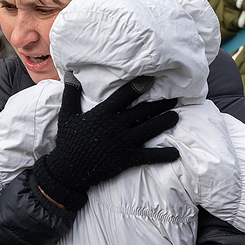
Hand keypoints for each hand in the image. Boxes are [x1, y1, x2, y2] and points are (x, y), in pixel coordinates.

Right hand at [33, 73, 179, 211]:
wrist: (68, 171)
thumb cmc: (68, 142)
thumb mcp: (67, 116)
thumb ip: (71, 94)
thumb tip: (70, 74)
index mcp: (103, 114)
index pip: (124, 96)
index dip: (139, 86)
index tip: (152, 78)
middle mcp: (116, 126)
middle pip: (143, 111)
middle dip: (160, 103)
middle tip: (175, 97)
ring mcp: (123, 143)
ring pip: (149, 129)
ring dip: (165, 122)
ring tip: (176, 116)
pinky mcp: (127, 159)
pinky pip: (149, 156)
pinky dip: (163, 155)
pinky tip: (175, 153)